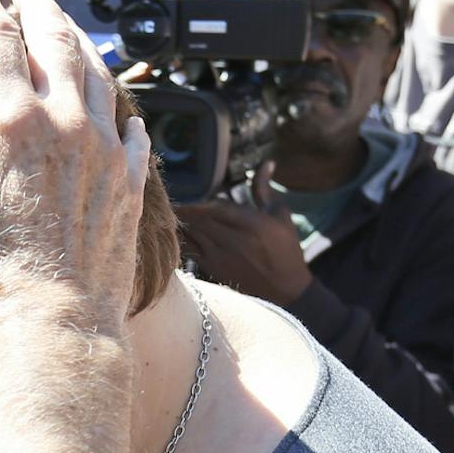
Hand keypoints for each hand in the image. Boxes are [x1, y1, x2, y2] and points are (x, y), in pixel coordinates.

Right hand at [0, 0, 151, 331]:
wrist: (55, 324)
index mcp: (12, 118)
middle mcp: (67, 121)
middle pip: (55, 40)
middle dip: (38, 4)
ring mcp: (106, 151)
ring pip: (99, 74)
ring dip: (81, 42)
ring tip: (68, 27)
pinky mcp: (130, 185)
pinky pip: (132, 130)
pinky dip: (122, 107)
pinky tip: (120, 108)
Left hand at [175, 166, 311, 304]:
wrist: (285, 289)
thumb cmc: (285, 248)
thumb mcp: (279, 216)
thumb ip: (264, 189)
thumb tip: (267, 163)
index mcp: (252, 224)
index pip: (216, 207)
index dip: (199, 200)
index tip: (188, 192)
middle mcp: (234, 239)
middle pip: (199, 219)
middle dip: (184, 208)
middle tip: (169, 197)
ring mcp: (220, 255)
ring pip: (191, 233)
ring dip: (179, 222)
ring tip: (168, 211)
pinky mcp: (212, 268)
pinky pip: (188, 249)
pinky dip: (179, 238)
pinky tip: (172, 230)